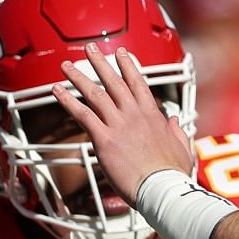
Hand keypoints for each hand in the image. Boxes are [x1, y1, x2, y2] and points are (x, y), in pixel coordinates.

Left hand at [50, 46, 196, 203]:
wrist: (161, 188)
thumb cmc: (172, 174)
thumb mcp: (182, 147)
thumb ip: (177, 131)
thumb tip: (175, 120)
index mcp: (153, 115)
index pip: (138, 83)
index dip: (128, 66)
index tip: (120, 53)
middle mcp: (134, 114)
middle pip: (113, 82)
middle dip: (100, 63)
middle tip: (89, 49)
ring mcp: (119, 125)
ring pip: (95, 93)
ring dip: (78, 77)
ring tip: (66, 65)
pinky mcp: (104, 139)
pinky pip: (82, 114)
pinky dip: (67, 101)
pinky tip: (57, 90)